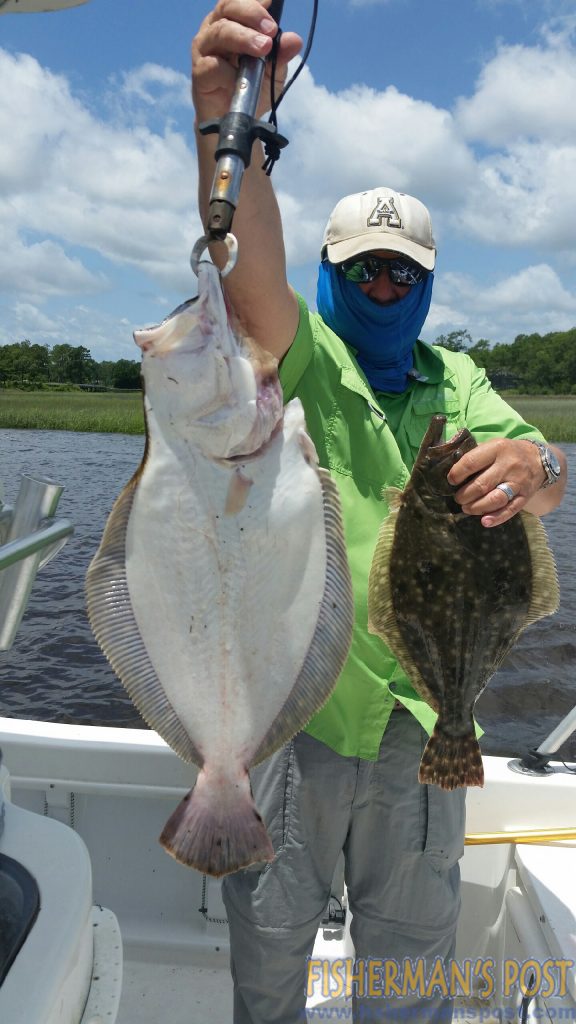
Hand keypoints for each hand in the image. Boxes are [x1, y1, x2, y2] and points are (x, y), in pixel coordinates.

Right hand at [192, 0, 302, 121]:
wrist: (231, 119)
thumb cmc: (249, 88)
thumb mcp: (272, 72)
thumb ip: (280, 55)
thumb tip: (295, 41)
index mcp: (231, 21)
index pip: (240, 0)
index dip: (255, 1)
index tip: (273, 3)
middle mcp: (214, 29)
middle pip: (228, 8)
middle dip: (252, 14)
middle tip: (271, 29)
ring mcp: (204, 49)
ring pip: (220, 32)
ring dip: (243, 37)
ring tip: (263, 47)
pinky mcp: (199, 72)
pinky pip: (213, 65)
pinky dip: (230, 72)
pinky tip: (239, 81)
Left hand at [446, 437, 554, 527]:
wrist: (538, 459)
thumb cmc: (507, 453)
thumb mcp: (493, 445)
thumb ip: (475, 456)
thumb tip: (451, 471)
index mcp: (497, 449)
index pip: (471, 462)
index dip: (457, 474)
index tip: (451, 481)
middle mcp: (509, 465)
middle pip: (481, 484)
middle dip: (464, 495)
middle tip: (458, 498)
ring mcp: (518, 482)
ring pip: (495, 499)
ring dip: (477, 507)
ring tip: (467, 508)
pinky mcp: (525, 496)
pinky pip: (510, 510)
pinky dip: (496, 518)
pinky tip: (484, 522)